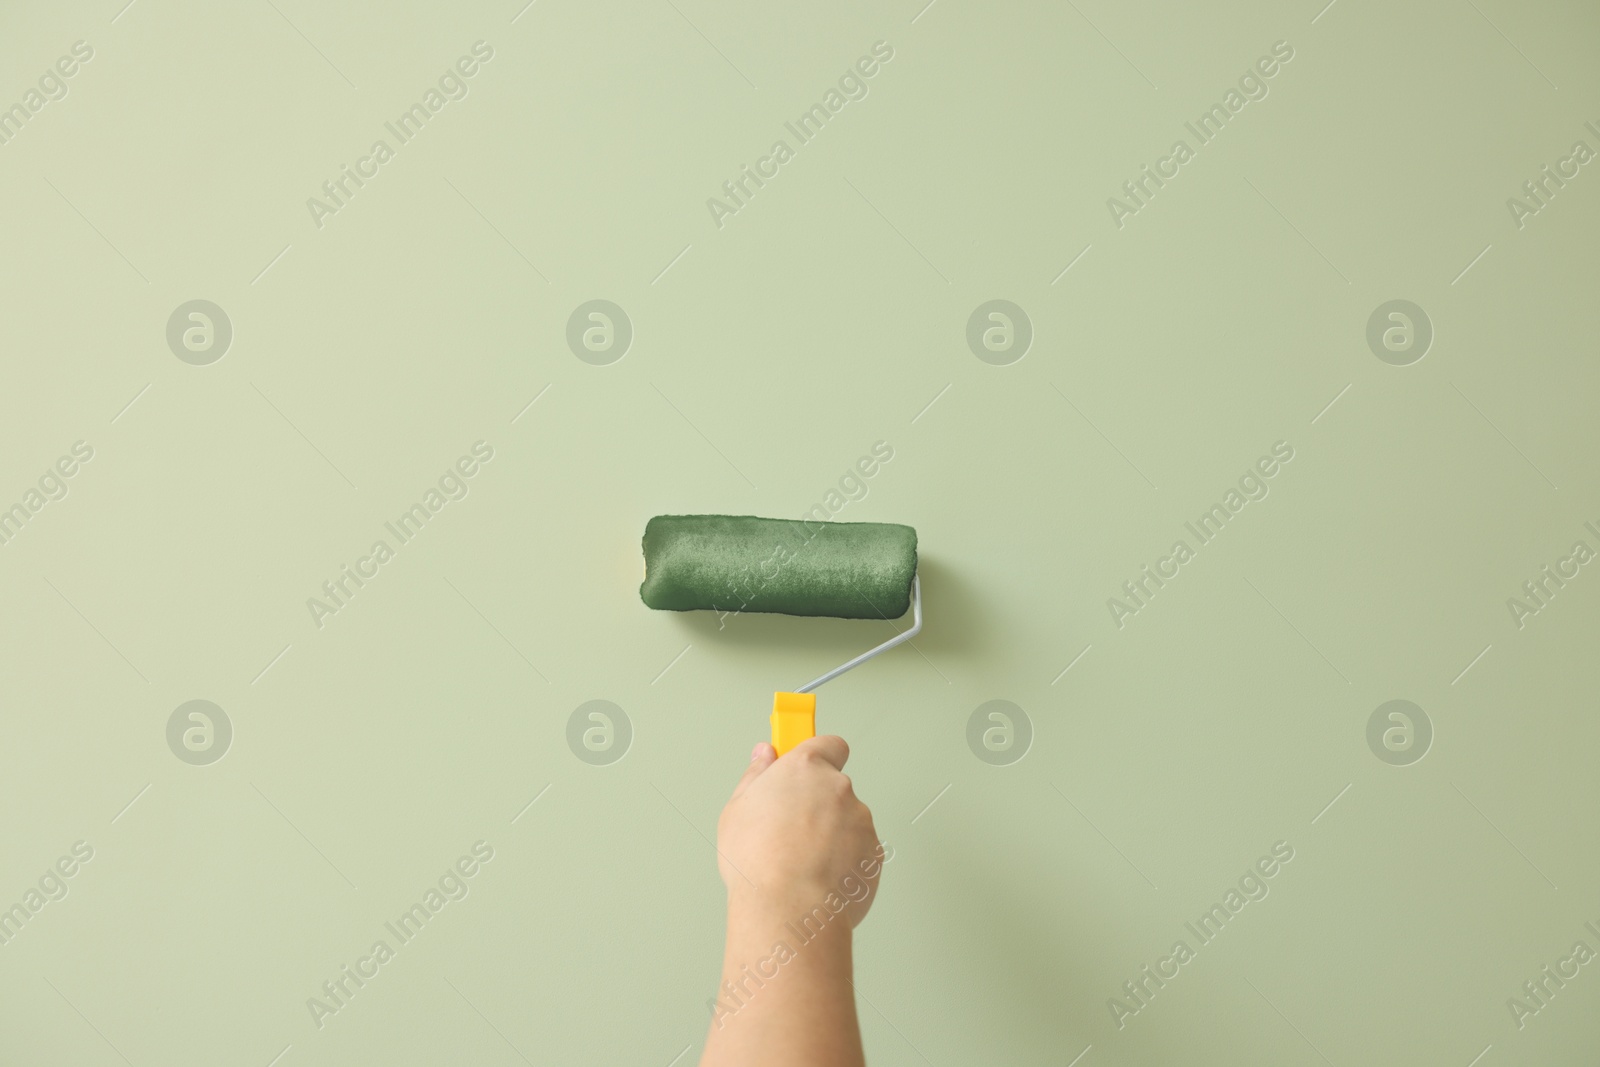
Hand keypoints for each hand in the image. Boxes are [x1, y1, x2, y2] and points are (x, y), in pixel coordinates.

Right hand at [715, 736, 883, 926]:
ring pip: (847, 822)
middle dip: (818, 804)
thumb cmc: (759, 861)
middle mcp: (839, 788)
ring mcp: (861, 821)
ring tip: (800, 863)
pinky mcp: (874, 854)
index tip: (804, 766)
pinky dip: (844, 862)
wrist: (789, 908)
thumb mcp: (737, 811)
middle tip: (790, 830)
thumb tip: (764, 755)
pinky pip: (859, 852)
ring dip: (831, 835)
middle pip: (834, 787)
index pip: (828, 744)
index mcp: (806, 768)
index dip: (818, 755)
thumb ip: (756, 775)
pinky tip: (817, 879)